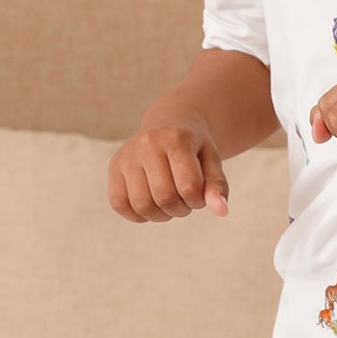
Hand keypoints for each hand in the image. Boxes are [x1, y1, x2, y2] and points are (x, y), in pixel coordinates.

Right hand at [108, 115, 229, 220]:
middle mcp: (147, 144)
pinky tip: (151, 206)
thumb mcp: (212, 161)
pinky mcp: (114, 167)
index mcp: (176, 139)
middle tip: (185, 202)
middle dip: (180, 209)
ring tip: (170, 204)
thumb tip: (221, 211)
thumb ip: (217, 185)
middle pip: (164, 198)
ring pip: (141, 205)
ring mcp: (127, 155)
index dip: (198, 201)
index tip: (200, 196)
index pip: (189, 187)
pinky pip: (119, 204)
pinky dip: (137, 215)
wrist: (170, 122)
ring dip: (160, 215)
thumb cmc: (194, 147)